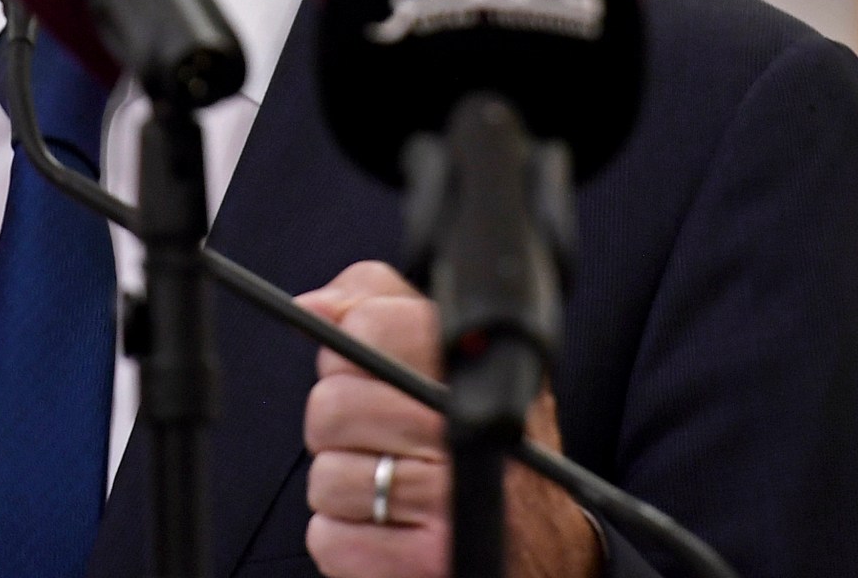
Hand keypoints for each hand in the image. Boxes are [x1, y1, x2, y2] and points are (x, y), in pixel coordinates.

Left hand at [298, 261, 600, 577]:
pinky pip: (329, 537)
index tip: (373, 371)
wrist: (543, 549)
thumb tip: (314, 306)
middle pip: (331, 405)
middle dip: (341, 427)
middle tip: (384, 440)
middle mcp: (467, 430)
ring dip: (345, 487)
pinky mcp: (423, 562)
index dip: (354, 350)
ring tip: (394, 488)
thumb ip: (383, 307)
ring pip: (325, 476)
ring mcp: (447, 501)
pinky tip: (389, 530)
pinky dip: (346, 539)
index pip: (370, 325)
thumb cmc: (485, 447)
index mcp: (476, 366)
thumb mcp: (456, 359)